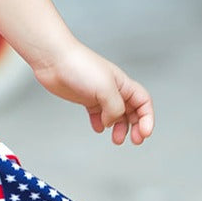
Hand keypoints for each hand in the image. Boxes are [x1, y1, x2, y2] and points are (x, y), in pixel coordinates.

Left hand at [34, 41, 153, 145]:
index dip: (147, 118)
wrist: (54, 60)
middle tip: (135, 140)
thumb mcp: (105, 88)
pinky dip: (100, 123)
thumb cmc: (80, 66)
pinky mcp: (85, 99)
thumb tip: (112, 122)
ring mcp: (99, 94)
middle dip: (136, 126)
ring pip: (115, 115)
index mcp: (123, 84)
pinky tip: (97, 128)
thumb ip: (115, 108)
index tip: (145, 133)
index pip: (143, 102)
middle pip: (132, 111)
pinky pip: (97, 114)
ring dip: (119, 128)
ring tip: (116, 139)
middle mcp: (113, 89)